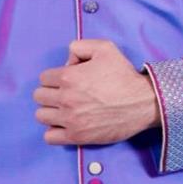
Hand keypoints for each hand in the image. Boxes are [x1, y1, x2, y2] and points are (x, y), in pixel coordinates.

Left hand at [33, 38, 160, 146]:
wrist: (143, 103)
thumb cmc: (124, 75)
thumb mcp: (105, 48)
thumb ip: (79, 46)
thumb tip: (67, 61)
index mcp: (68, 77)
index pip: (43, 78)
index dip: (56, 77)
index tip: (68, 80)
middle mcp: (66, 99)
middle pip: (39, 96)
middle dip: (50, 93)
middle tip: (66, 94)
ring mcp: (70, 119)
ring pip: (41, 116)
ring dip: (50, 112)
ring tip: (64, 110)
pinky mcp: (77, 136)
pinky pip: (50, 137)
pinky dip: (54, 131)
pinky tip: (65, 125)